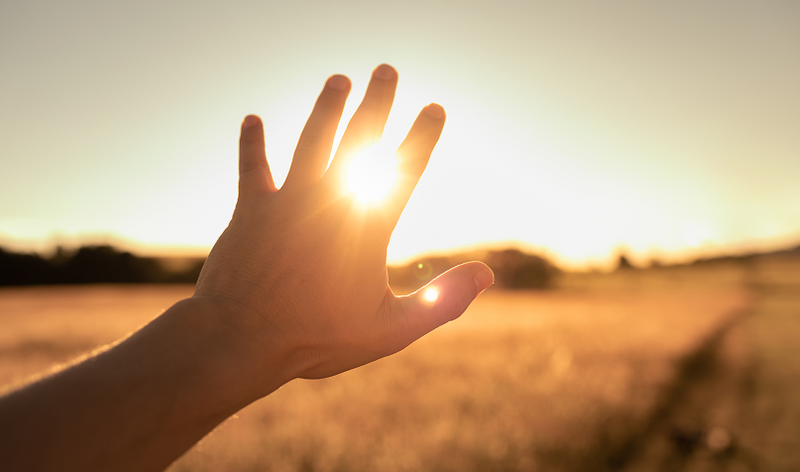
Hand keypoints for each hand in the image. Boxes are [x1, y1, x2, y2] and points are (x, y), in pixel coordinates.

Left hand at [194, 64, 492, 392]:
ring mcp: (288, 201)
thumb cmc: (318, 337)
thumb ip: (442, 301)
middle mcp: (330, 201)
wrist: (242, 338)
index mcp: (367, 227)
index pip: (404, 170)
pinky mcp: (251, 210)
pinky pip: (253, 167)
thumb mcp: (392, 329)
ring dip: (326, 108)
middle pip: (359, 140)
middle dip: (376, 102)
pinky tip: (253, 118)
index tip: (434, 107)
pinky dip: (253, 143)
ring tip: (339, 80)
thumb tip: (486, 275)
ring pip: (310, 141)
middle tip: (386, 69)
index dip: (422, 136)